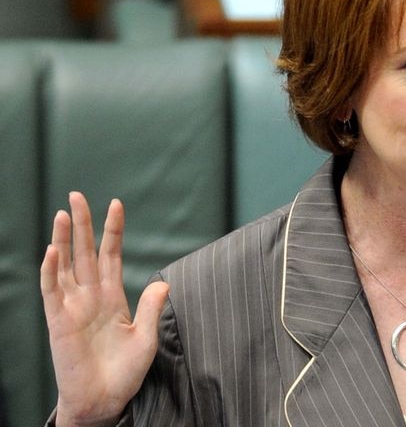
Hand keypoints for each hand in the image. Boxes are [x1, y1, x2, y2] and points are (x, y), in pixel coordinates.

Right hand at [40, 192, 168, 426]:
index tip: (115, 203)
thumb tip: (163, 282)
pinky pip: (52, 292)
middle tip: (76, 195)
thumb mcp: (146, 339)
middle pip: (84, 252)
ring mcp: (73, 308)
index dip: (112, 230)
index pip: (111, 254)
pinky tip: (52, 252)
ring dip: (63, 240)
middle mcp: (91, 297)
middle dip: (81, 223)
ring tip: (63, 213)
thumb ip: (152, 310)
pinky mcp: (59, 322)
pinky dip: (51, 271)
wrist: (104, 401)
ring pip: (66, 266)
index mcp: (113, 297)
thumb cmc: (124, 373)